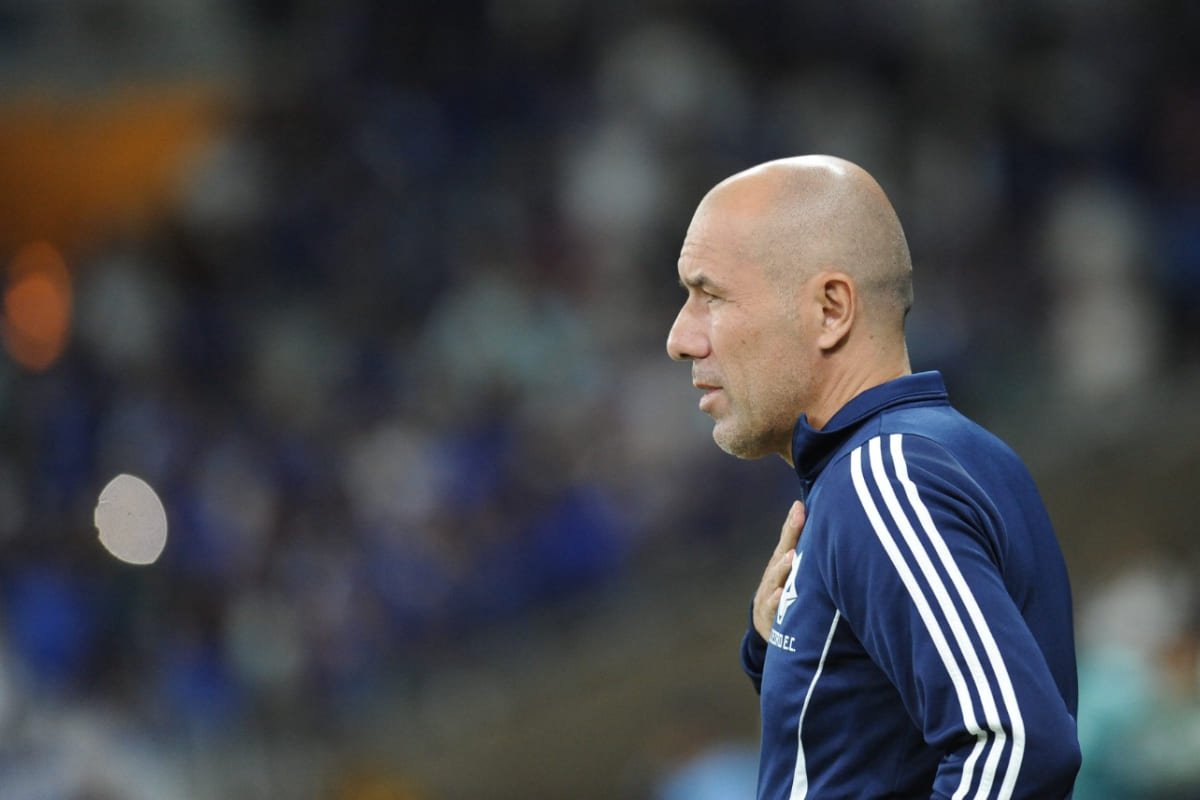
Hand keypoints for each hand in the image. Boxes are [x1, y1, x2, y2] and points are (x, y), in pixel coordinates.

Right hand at [753, 500, 805, 640]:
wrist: (766, 623)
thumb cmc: (786, 590)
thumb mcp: (793, 571)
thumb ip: (803, 551)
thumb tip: (821, 526)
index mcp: (782, 562)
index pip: (787, 539)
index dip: (793, 523)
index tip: (800, 506)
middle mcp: (773, 573)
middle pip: (781, 552)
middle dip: (790, 535)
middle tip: (798, 518)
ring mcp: (769, 592)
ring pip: (775, 577)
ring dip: (783, 567)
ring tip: (791, 556)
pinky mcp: (767, 613)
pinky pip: (771, 606)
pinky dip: (775, 599)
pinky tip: (780, 592)